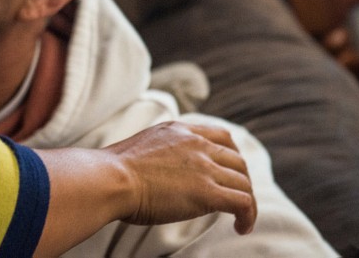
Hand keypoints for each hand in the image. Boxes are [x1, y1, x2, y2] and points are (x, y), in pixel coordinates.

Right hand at [107, 121, 256, 234]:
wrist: (110, 179)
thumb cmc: (112, 172)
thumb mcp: (140, 148)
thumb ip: (157, 153)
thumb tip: (154, 172)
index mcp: (178, 131)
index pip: (220, 136)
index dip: (230, 156)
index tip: (227, 172)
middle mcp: (196, 144)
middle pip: (237, 160)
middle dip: (241, 180)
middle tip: (235, 198)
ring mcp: (203, 167)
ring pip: (244, 182)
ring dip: (246, 201)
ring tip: (241, 219)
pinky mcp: (207, 191)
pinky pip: (243, 202)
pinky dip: (249, 216)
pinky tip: (242, 227)